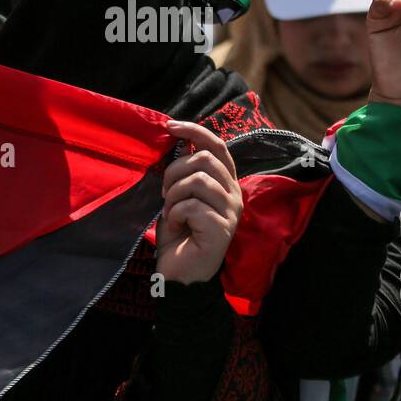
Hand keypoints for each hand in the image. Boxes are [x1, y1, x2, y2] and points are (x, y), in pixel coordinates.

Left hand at [155, 121, 242, 285]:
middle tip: (165, 194)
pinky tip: (178, 227)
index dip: (194, 131)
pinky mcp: (222, 228)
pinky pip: (192, 206)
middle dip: (176, 172)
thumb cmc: (179, 235)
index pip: (217, 145)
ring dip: (174, 195)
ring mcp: (231, 212)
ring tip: (170, 212)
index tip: (169, 127)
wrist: (179, 274)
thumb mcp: (178, 196)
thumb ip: (184, 173)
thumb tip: (176, 141)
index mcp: (226, 183)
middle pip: (205, 159)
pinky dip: (176, 214)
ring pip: (198, 180)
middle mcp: (235, 194)